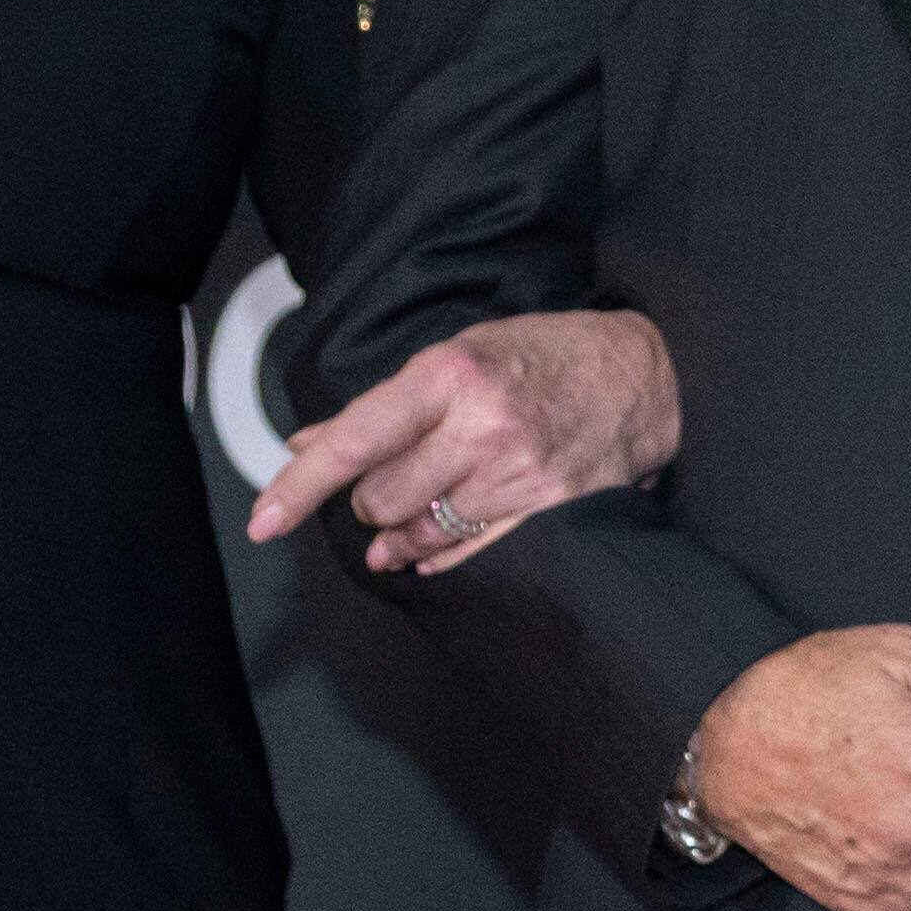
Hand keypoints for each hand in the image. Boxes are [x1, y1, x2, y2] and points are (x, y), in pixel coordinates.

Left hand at [249, 311, 681, 575]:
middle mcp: (481, 426)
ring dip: (397, 534)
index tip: (262, 519)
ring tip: (393, 530)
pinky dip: (435, 555)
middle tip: (379, 490)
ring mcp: (517, 472)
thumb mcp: (461, 354)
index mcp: (449, 374)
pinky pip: (469, 549)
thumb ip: (386, 404)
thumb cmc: (548, 355)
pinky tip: (423, 552)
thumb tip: (308, 442)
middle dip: (368, 501)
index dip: (299, 484)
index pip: (353, 439)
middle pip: (382, 495)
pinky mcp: (548, 508)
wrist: (647, 374)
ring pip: (420, 528)